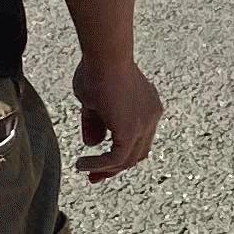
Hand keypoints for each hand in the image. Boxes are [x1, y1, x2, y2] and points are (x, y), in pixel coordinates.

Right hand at [72, 56, 161, 181]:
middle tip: (93, 177)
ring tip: (85, 171)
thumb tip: (94, 144)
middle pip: (137, 152)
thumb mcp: (93, 101)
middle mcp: (151, 115)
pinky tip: (82, 165)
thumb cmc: (96, 68)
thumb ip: (97, 123)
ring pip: (128, 159)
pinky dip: (99, 165)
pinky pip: (117, 158)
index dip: (120, 152)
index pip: (138, 138)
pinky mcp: (133, 130)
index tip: (98, 159)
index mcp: (147, 106)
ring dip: (106, 168)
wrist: (105, 56)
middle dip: (114, 167)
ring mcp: (145, 124)